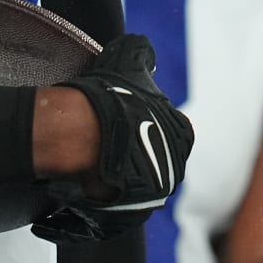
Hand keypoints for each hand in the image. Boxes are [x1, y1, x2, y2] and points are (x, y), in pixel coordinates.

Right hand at [32, 34, 193, 245]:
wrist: (81, 136)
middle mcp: (174, 168)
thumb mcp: (129, 60)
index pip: (168, 128)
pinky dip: (98, 194)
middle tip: (102, 139)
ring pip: (131, 182)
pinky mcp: (125, 214)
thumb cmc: (108, 98)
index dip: (140, 120)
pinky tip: (80, 179)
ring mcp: (151, 194)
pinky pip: (111, 203)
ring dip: (113, 174)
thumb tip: (143, 49)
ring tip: (88, 160)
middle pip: (150, 157)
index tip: (119, 117)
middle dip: (129, 150)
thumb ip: (142, 54)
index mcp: (181, 134)